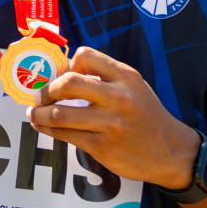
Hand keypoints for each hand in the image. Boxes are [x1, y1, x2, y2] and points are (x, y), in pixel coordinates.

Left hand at [26, 47, 198, 190]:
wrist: (172, 152)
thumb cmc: (146, 115)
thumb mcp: (134, 87)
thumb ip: (105, 77)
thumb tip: (61, 72)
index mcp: (126, 77)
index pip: (85, 56)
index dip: (67, 64)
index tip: (61, 76)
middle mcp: (119, 97)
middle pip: (67, 83)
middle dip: (46, 90)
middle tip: (39, 96)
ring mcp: (110, 123)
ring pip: (60, 114)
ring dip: (39, 114)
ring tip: (34, 114)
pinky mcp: (102, 146)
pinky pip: (64, 135)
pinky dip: (47, 130)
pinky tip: (42, 127)